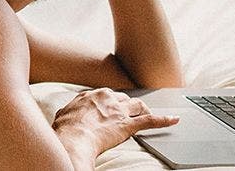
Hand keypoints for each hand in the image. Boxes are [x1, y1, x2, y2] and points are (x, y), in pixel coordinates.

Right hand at [51, 88, 178, 164]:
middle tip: (130, 112)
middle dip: (127, 106)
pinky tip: (173, 120)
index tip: (111, 107)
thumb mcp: (61, 116)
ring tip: (148, 114)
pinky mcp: (129, 125)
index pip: (106, 96)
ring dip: (144, 110)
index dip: (110, 103)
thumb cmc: (65, 130)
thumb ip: (68, 113)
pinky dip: (164, 120)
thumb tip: (64, 116)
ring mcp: (119, 111)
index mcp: (91, 95)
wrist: (74, 139)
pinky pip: (150, 121)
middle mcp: (107, 99)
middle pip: (124, 99)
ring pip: (138, 106)